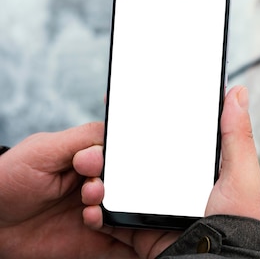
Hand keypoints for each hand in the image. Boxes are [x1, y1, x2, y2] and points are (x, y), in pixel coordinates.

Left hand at [0, 122, 137, 257]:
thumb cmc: (9, 181)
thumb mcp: (44, 149)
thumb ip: (83, 138)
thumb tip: (115, 134)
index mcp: (93, 156)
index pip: (124, 151)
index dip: (120, 155)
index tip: (97, 161)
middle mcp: (102, 182)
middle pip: (133, 179)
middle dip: (119, 181)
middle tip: (92, 186)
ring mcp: (103, 211)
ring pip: (132, 207)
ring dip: (115, 204)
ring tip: (89, 205)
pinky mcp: (102, 239)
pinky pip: (126, 237)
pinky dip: (121, 230)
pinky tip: (92, 221)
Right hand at [78, 85, 259, 258]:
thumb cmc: (238, 220)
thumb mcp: (242, 174)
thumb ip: (237, 135)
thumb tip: (238, 91)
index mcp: (198, 169)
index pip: (170, 136)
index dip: (150, 119)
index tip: (129, 99)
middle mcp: (174, 185)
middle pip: (139, 159)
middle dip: (115, 147)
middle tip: (101, 136)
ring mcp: (155, 206)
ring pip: (120, 185)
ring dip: (102, 176)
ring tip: (92, 165)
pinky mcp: (140, 229)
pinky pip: (112, 217)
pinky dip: (98, 210)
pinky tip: (93, 201)